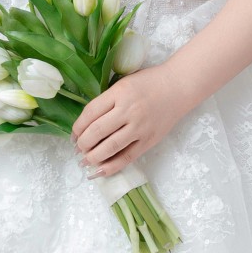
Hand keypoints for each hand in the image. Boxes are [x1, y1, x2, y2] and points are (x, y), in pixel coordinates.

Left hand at [71, 64, 194, 177]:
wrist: (178, 86)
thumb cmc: (148, 82)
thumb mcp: (123, 84)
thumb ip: (107, 101)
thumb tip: (86, 124)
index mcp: (119, 93)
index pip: (90, 113)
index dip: (77, 127)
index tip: (73, 134)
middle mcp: (128, 111)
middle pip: (97, 132)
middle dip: (82, 143)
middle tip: (78, 148)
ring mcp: (140, 127)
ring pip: (110, 147)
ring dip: (93, 157)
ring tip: (85, 160)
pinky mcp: (149, 140)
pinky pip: (127, 157)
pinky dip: (112, 166)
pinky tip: (100, 170)